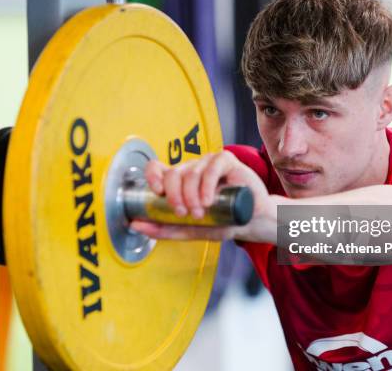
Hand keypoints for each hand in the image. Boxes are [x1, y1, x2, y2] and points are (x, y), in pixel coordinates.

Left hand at [130, 151, 275, 243]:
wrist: (254, 223)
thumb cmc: (225, 222)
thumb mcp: (192, 229)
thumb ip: (165, 229)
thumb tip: (137, 225)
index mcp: (180, 181)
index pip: (157, 168)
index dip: (153, 177)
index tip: (156, 194)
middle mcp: (192, 169)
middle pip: (173, 173)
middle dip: (174, 196)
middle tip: (184, 213)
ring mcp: (209, 163)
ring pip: (191, 172)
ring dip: (191, 195)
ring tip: (201, 212)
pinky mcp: (227, 161)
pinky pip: (211, 167)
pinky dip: (207, 185)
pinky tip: (209, 200)